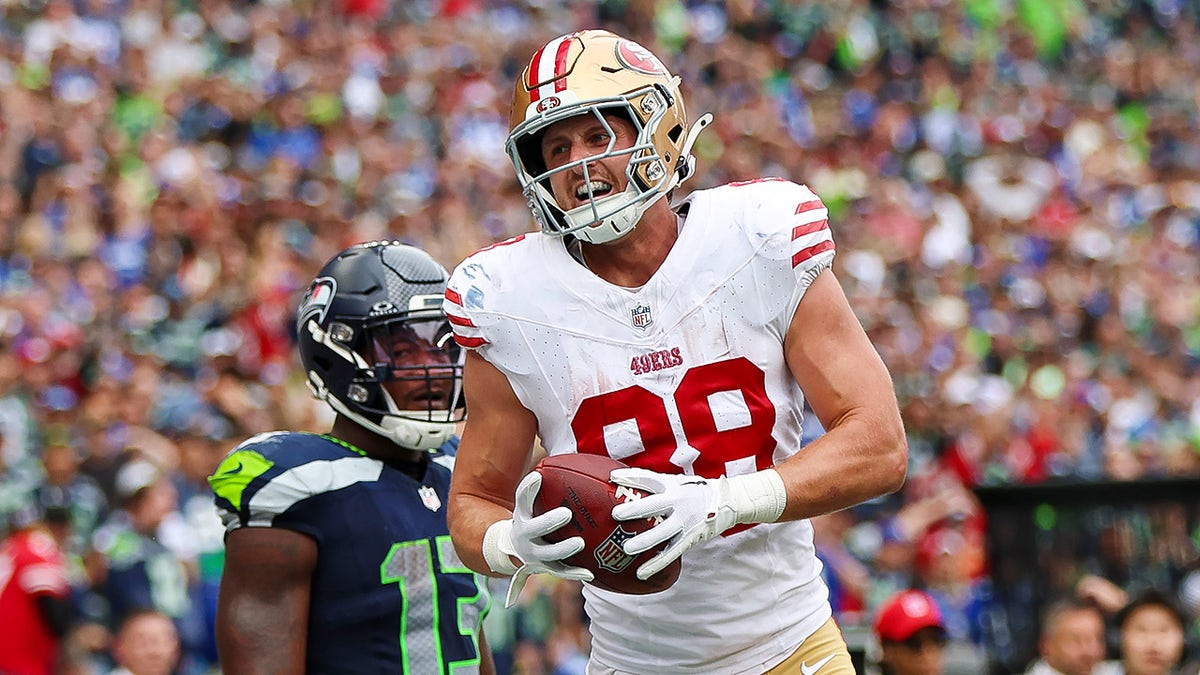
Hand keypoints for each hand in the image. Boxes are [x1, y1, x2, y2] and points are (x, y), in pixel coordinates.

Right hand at [486, 471, 593, 606]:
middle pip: (533, 529)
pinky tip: (590, 573)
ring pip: (547, 554)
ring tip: (579, 543)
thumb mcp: (532, 502)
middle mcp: (524, 535)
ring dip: (562, 549)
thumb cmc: (532, 517)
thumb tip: (572, 456)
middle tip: (566, 513)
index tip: (538, 476)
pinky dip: (575, 574)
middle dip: (548, 522)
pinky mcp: (545, 568)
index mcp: (522, 514)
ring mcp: (534, 554)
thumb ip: (545, 484)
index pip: (521, 499)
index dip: (528, 488)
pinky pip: (561, 572)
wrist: (514, 548)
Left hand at [610, 467, 786, 580]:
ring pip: (662, 533)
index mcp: (672, 486)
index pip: (649, 479)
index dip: (631, 477)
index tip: (612, 477)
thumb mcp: (676, 481)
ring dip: (644, 541)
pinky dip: (655, 564)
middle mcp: (678, 502)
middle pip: (654, 506)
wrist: (727, 501)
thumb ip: (654, 483)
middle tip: (616, 515)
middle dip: (635, 510)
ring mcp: (684, 521)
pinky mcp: (689, 538)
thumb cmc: (695, 490)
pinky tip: (640, 572)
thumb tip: (623, 480)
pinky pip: (670, 553)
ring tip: (626, 548)